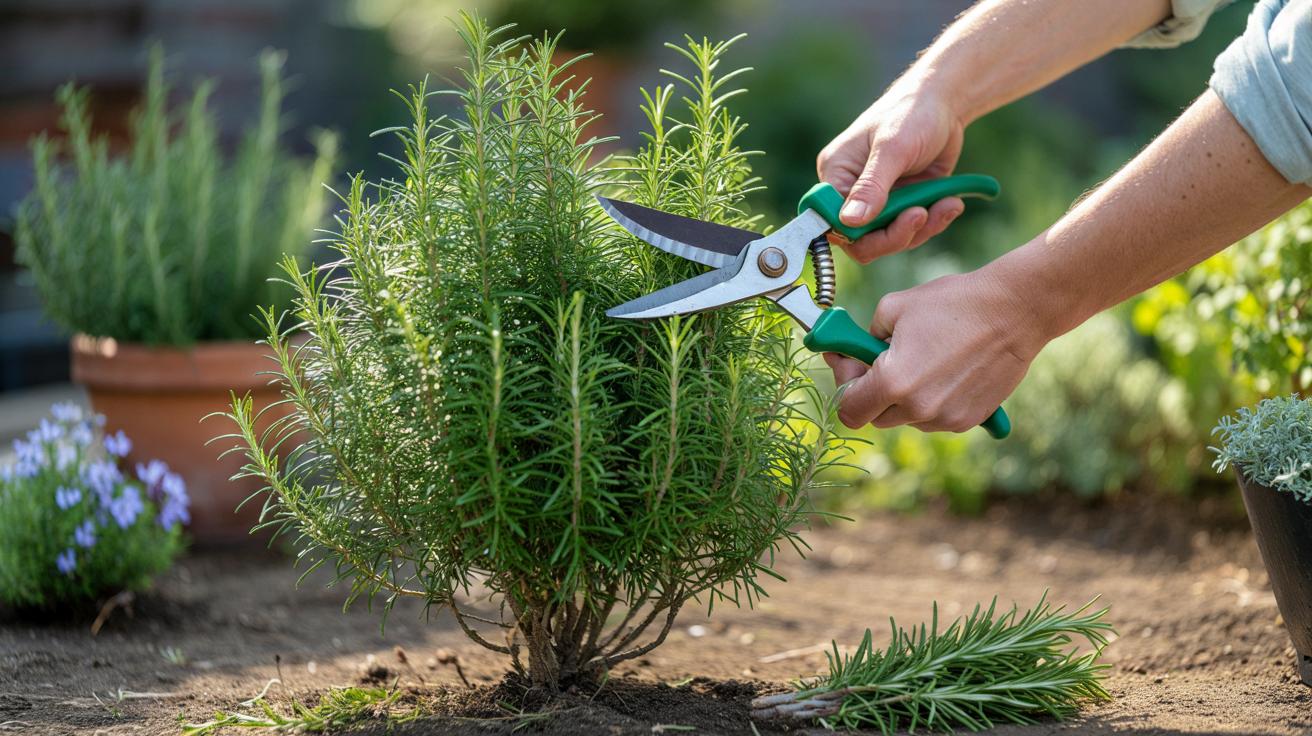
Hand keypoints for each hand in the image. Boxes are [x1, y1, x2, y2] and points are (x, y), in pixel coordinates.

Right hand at [816, 82, 967, 263]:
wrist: (945, 104)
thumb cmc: (912, 113)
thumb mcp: (892, 148)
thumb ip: (871, 186)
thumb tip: (848, 222)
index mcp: (836, 173)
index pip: (830, 220)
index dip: (853, 233)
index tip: (884, 228)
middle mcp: (851, 191)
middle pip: (860, 239)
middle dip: (893, 235)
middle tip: (920, 216)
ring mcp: (878, 201)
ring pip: (890, 239)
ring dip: (921, 228)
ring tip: (946, 204)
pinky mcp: (902, 205)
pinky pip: (912, 231)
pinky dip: (933, 222)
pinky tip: (950, 203)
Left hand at [824, 267, 1045, 431]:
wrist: (1015, 311)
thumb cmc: (954, 303)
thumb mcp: (893, 308)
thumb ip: (864, 338)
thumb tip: (853, 352)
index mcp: (893, 383)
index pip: (849, 411)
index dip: (844, 386)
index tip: (850, 363)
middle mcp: (918, 409)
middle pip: (876, 416)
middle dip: (872, 391)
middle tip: (879, 360)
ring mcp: (946, 419)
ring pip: (906, 418)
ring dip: (903, 397)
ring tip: (920, 359)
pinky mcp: (969, 420)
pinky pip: (935, 418)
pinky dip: (930, 399)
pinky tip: (943, 369)